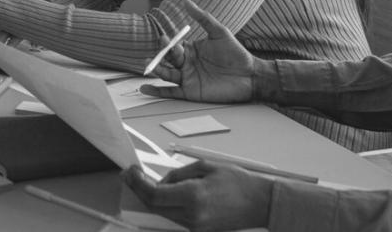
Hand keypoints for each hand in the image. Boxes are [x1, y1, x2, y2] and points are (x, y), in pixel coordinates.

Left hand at [123, 161, 272, 231]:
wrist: (261, 204)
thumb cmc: (238, 182)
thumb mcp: (204, 167)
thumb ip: (178, 175)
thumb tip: (161, 182)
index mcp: (193, 196)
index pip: (153, 195)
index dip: (136, 183)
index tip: (130, 171)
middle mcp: (192, 216)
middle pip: (154, 206)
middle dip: (139, 190)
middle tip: (132, 175)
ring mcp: (196, 227)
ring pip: (163, 213)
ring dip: (152, 198)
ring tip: (147, 182)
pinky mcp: (200, 231)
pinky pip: (176, 218)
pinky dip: (167, 206)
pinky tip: (165, 194)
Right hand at [141, 0, 256, 103]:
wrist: (250, 76)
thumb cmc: (236, 53)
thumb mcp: (219, 32)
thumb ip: (203, 18)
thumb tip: (186, 1)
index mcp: (190, 50)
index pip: (173, 45)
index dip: (167, 43)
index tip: (164, 39)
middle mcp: (186, 64)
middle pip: (167, 60)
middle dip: (159, 56)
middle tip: (156, 53)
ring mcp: (188, 78)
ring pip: (167, 74)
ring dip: (157, 70)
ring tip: (149, 67)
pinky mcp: (191, 92)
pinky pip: (171, 92)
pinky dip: (157, 92)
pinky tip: (145, 89)